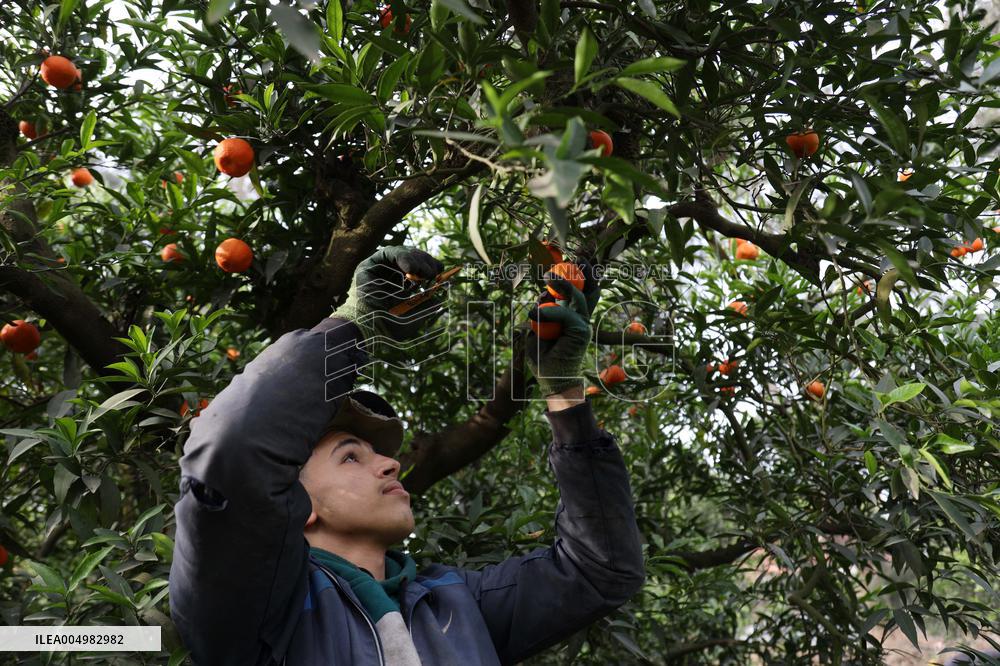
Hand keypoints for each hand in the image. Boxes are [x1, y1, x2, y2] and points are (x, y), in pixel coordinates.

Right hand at [331, 246, 444, 340]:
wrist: (370, 330)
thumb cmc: (390, 327)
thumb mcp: (415, 315)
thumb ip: (427, 304)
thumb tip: (440, 295)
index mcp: (399, 286)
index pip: (416, 268)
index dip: (429, 265)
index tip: (441, 270)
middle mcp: (388, 275)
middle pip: (410, 258)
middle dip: (425, 262)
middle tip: (435, 271)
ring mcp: (378, 269)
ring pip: (402, 253)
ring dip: (417, 260)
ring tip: (425, 272)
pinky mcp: (369, 265)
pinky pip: (388, 254)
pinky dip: (403, 257)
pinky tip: (412, 269)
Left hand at [525, 259, 600, 396]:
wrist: (552, 381)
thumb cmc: (543, 358)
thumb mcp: (537, 330)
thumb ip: (542, 312)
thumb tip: (543, 294)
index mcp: (571, 315)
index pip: (578, 290)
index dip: (576, 275)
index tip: (569, 259)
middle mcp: (579, 317)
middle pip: (586, 288)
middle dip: (581, 271)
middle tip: (570, 259)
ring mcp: (582, 323)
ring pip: (577, 296)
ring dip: (563, 284)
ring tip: (548, 276)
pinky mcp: (581, 330)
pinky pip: (566, 314)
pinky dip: (551, 312)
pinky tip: (536, 315)